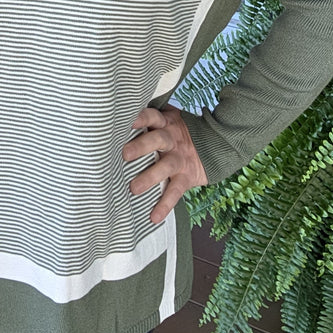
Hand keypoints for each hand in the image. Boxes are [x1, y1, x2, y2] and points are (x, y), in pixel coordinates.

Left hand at [124, 104, 207, 224]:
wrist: (215, 144)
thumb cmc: (179, 133)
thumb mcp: (169, 121)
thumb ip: (149, 120)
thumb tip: (117, 119)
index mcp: (164, 123)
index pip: (151, 116)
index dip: (140, 117)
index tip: (128, 121)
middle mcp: (172, 139)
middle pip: (158, 140)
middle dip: (142, 146)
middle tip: (125, 154)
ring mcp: (179, 158)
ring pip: (165, 166)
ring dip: (149, 177)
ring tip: (134, 189)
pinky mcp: (187, 176)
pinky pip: (175, 191)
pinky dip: (165, 205)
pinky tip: (154, 217)